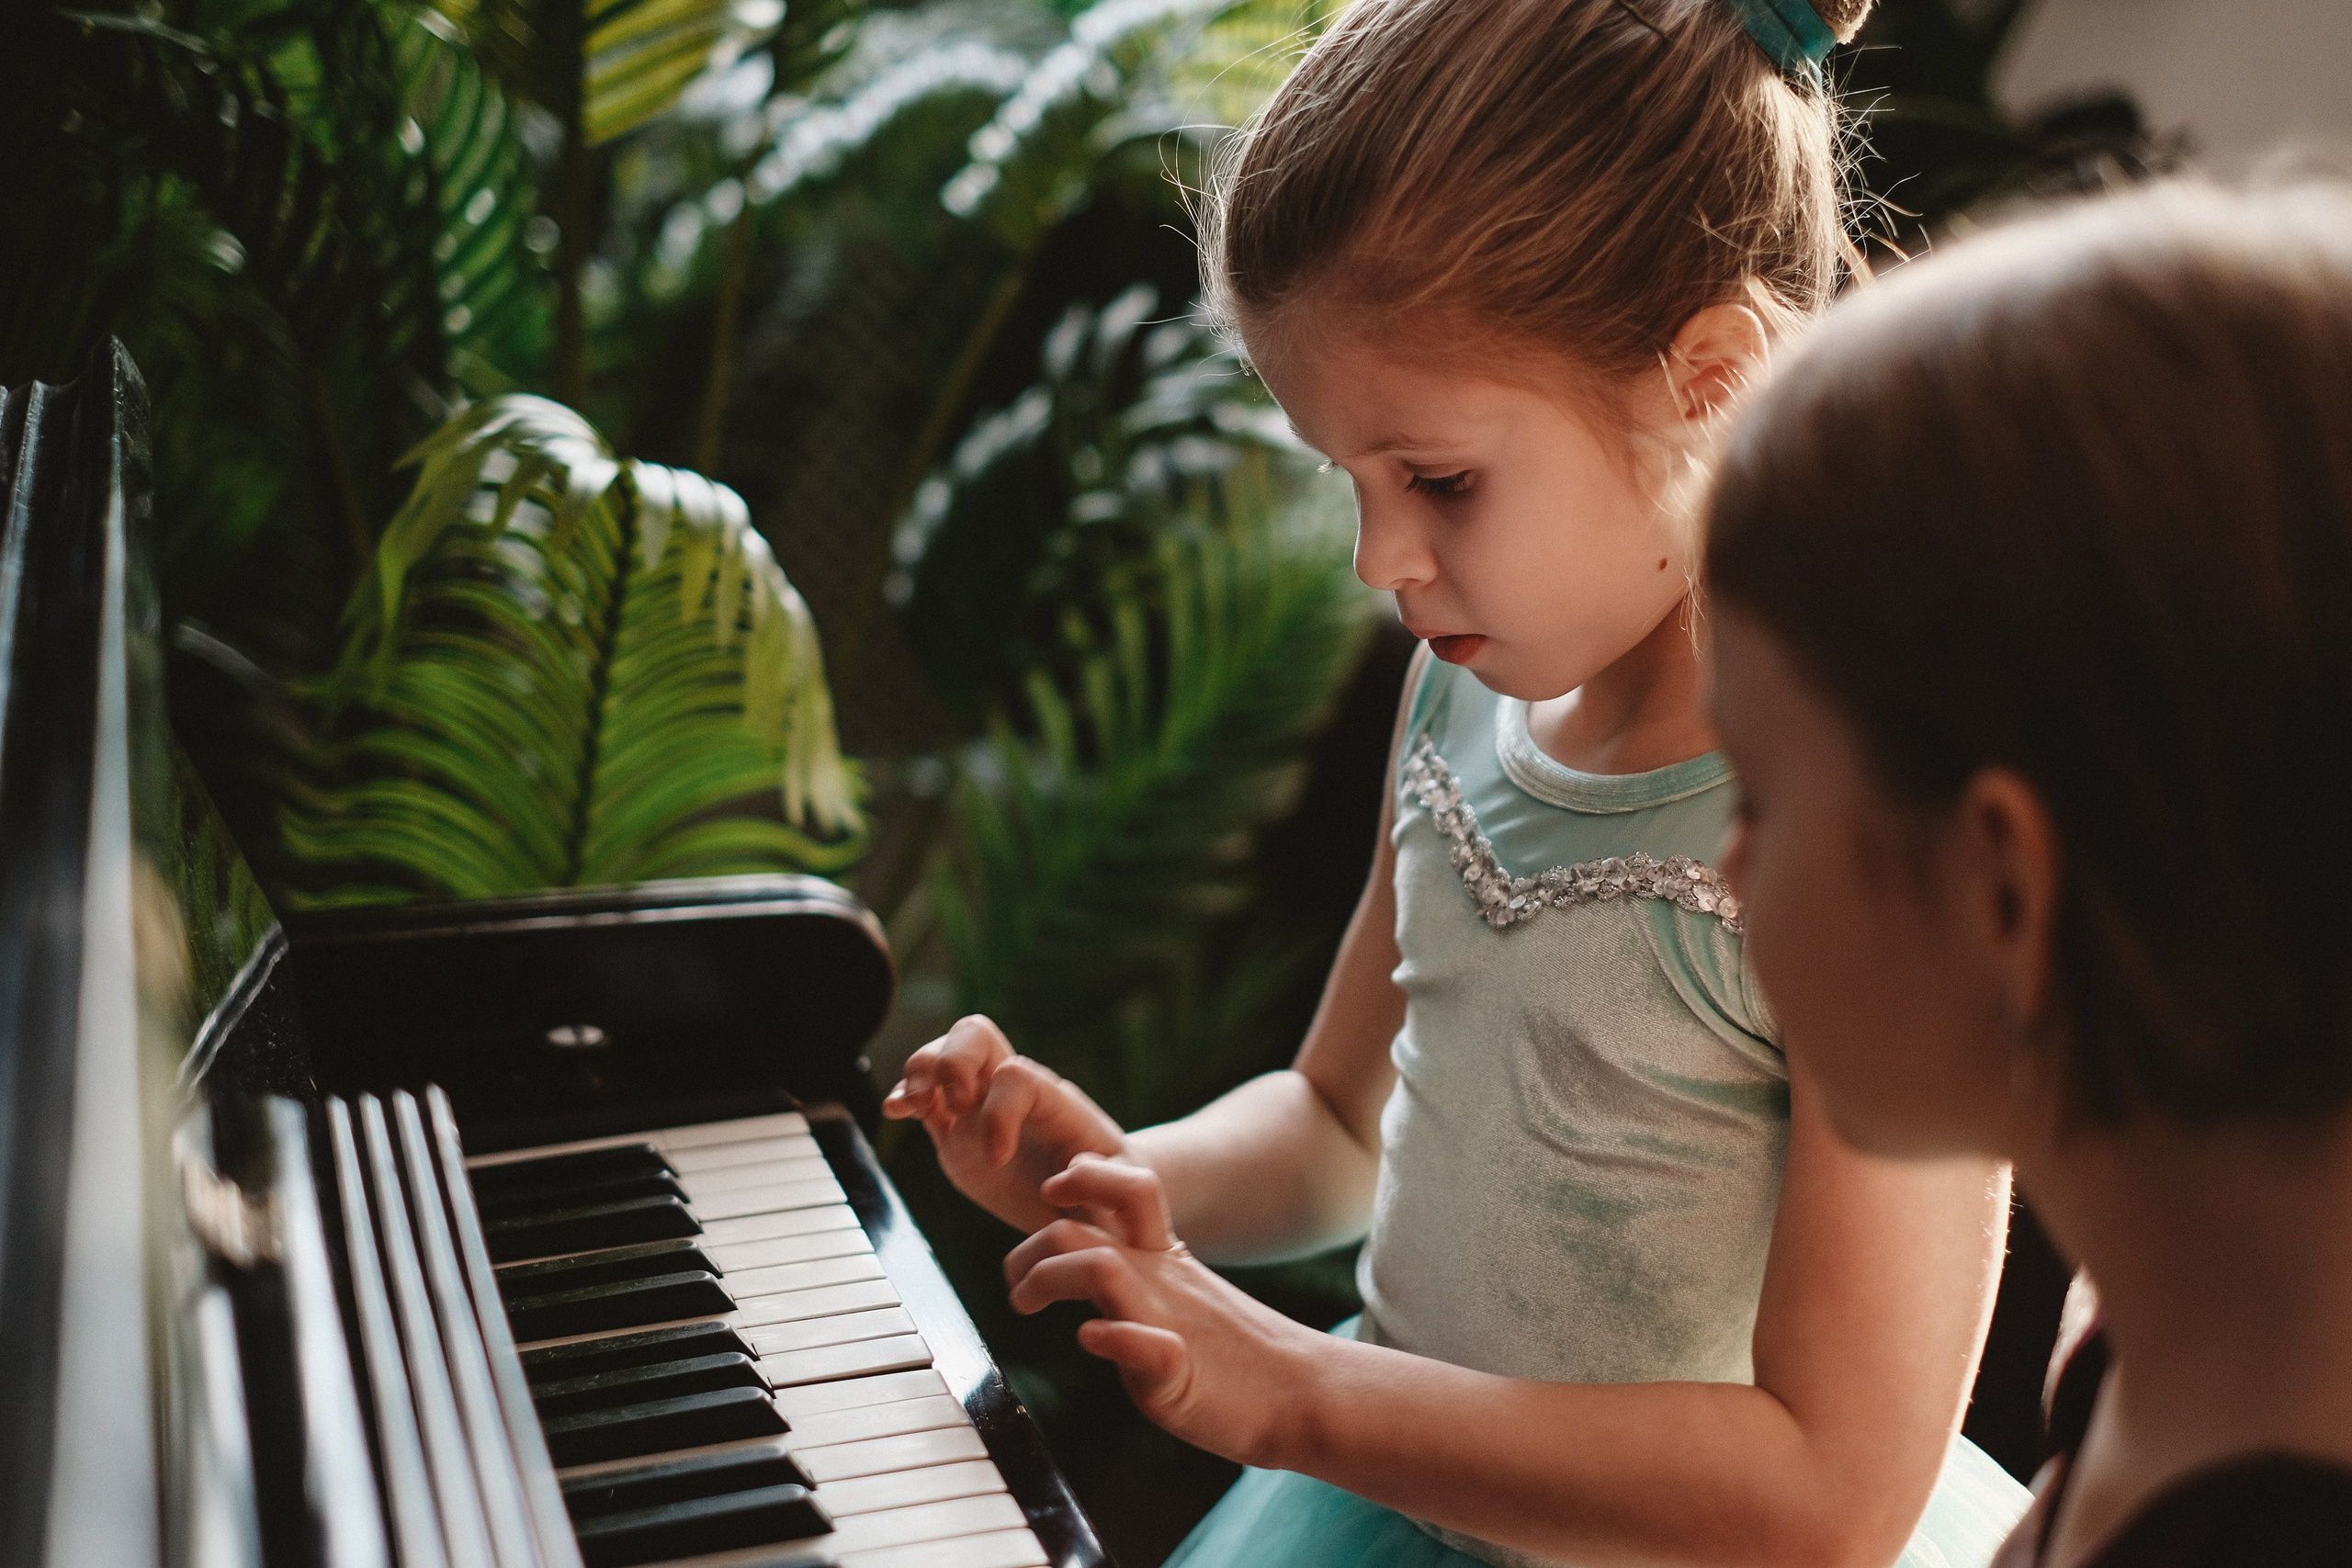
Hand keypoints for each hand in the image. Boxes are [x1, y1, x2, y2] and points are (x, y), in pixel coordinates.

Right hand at [881, 1015, 1127, 1231]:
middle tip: (949, 1103)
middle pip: (974, 1035)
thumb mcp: (1124, 1194)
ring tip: (913, 1106)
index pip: (1016, 1076)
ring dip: (919, 1071)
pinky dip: (902, 1097)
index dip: (999, 1111)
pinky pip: (922, 1099)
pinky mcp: (956, 1132)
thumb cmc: (1116, 1195)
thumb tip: (1070, 1175)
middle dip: (950, 1060)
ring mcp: (980, 1108)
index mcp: (1054, 1103)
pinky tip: (895, 1113)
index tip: (998, 1159)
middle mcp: (1013, 1094)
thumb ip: (1106, 1183)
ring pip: (941, 1056)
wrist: (1098, 1202)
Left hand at [1004, 1154, 1324, 1467]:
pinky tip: (1093, 1339)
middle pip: (1082, 1228)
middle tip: (1017, 1285)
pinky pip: (1144, 1344)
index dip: (1082, 1177)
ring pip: (1101, 1268)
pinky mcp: (1177, 1374)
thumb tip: (1075, 1271)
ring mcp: (1168, 1322)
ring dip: (1048, 1280)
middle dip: (1028, 1249)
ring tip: (1028, 1306)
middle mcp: (1160, 1280)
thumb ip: (1130, 1277)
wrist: (1300, 1393)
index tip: (1053, 1196)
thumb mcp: (1176, 1296)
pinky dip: (1110, 1337)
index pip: (1125, 1187)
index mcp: (1162, 1258)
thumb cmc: (1233, 1353)